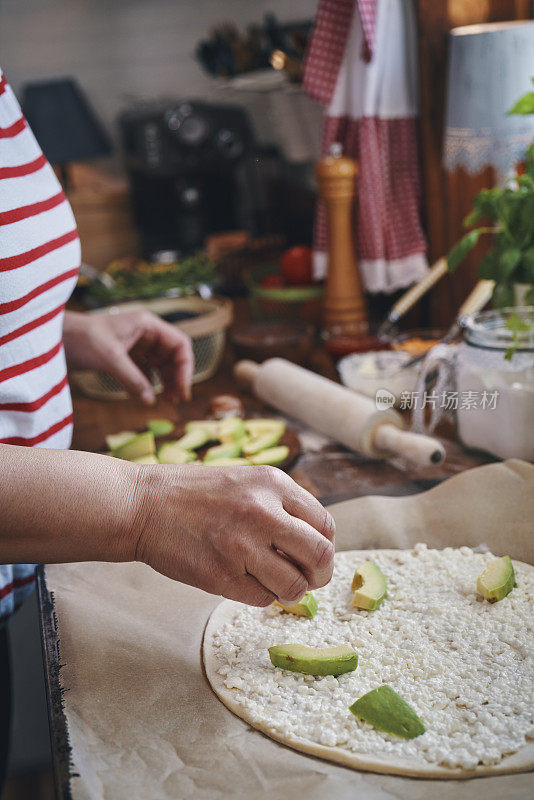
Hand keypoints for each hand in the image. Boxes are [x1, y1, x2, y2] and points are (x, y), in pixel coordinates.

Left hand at [63, 310, 193, 402]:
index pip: (179, 344)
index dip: (186, 367)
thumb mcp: (109, 358)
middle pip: (173, 356)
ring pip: (161, 365)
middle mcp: (145, 333)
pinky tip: (148, 396)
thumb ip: (132, 379)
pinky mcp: (124, 357)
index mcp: (147, 324)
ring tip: (168, 401)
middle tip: (176, 400)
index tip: (183, 389)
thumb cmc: (80, 338)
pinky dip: (150, 384)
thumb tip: (151, 400)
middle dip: (177, 377)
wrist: (53, 338)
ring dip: (166, 382)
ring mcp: (135, 345)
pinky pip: (146, 371)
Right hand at [133, 465, 334, 605]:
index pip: (324, 525)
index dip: (325, 546)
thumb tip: (316, 544)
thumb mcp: (246, 482)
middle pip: (320, 556)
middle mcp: (262, 512)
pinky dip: (260, 596)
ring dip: (290, 591)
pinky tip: (243, 581)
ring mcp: (241, 545)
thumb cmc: (195, 495)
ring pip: (294, 586)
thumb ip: (281, 506)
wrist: (143, 505)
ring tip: (275, 583)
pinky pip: (262, 599)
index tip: (313, 555)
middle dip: (319, 575)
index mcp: (273, 484)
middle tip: (307, 579)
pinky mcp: (220, 575)